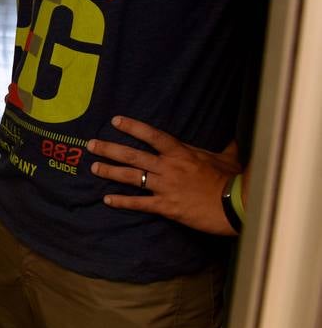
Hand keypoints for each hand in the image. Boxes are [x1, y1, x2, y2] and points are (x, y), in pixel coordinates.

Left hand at [87, 115, 241, 235]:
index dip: (133, 127)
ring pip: (131, 177)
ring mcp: (165, 187)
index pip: (153, 136)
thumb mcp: (228, 158)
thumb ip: (227, 147)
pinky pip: (139, 203)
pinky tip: (107, 200)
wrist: (236, 206)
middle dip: (110, 149)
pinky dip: (122, 201)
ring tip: (94, 167)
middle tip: (91, 145)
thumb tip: (236, 137)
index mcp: (181, 153)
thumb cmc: (233, 180)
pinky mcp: (166, 206)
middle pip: (133, 155)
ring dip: (110, 171)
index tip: (115, 121)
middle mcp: (168, 167)